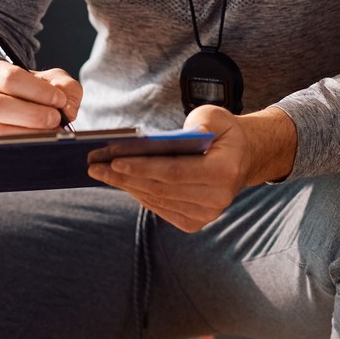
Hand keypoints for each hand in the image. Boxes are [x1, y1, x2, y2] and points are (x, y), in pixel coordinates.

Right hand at [0, 61, 82, 140]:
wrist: (6, 109)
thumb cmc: (29, 92)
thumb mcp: (48, 80)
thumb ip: (64, 87)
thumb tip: (66, 110)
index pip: (9, 78)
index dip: (37, 90)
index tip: (59, 99)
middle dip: (32, 115)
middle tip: (55, 119)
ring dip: (29, 135)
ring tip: (51, 133)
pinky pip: (0, 151)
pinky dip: (24, 148)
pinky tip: (41, 145)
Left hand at [87, 105, 297, 231]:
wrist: (243, 158)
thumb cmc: (224, 133)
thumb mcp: (217, 116)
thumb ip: (199, 122)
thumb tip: (170, 139)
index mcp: (225, 171)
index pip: (175, 171)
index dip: (142, 167)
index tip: (113, 160)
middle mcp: (218, 199)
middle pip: (161, 188)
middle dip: (124, 176)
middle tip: (96, 166)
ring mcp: (207, 215)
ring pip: (157, 200)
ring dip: (127, 186)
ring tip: (102, 172)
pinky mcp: (196, 222)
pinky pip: (160, 208)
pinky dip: (140, 194)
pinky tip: (122, 182)